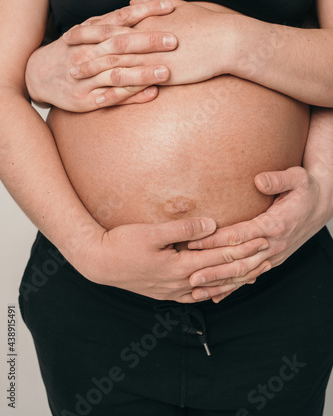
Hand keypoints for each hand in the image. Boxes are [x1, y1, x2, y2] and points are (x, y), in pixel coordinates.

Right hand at [26, 0, 176, 110]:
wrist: (37, 76)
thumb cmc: (69, 51)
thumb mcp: (85, 31)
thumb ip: (110, 22)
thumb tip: (140, 7)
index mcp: (90, 34)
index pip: (121, 18)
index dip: (145, 12)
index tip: (169, 8)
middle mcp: (87, 53)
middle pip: (120, 45)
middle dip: (148, 42)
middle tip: (174, 40)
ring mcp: (86, 78)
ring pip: (117, 74)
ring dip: (143, 73)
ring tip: (167, 71)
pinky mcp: (85, 99)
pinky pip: (111, 97)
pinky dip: (131, 95)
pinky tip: (151, 93)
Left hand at [67, 0, 237, 89]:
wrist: (227, 40)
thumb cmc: (206, 23)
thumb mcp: (179, 6)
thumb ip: (153, 2)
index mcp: (147, 22)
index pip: (112, 23)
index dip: (91, 28)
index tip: (75, 32)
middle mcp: (144, 37)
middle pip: (107, 42)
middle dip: (84, 48)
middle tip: (65, 53)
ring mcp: (151, 56)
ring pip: (115, 62)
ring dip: (92, 69)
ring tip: (73, 74)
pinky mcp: (161, 74)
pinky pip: (133, 84)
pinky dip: (114, 91)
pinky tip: (100, 98)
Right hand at [75, 217, 269, 302]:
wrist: (98, 263)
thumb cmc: (122, 244)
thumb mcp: (151, 232)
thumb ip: (183, 230)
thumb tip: (212, 225)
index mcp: (179, 267)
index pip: (219, 257)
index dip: (243, 249)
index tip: (262, 241)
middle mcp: (180, 284)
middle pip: (221, 275)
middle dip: (246, 266)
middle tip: (268, 257)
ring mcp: (172, 291)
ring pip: (212, 289)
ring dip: (234, 281)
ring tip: (253, 274)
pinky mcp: (166, 292)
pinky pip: (197, 295)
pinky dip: (215, 290)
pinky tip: (221, 289)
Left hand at [187, 166, 327, 302]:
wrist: (323, 204)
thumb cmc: (307, 189)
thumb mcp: (298, 177)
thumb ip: (278, 179)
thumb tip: (259, 181)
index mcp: (275, 224)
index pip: (240, 235)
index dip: (215, 240)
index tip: (194, 243)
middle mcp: (273, 244)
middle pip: (238, 261)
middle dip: (213, 270)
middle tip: (189, 277)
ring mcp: (274, 255)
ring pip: (243, 274)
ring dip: (219, 284)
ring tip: (196, 291)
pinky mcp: (273, 259)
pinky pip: (250, 276)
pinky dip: (233, 287)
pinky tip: (216, 296)